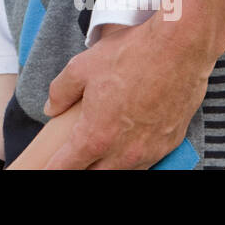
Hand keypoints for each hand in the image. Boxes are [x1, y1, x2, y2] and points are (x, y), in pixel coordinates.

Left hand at [40, 13, 212, 168]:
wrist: (178, 49)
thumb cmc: (131, 55)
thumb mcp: (80, 67)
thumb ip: (60, 91)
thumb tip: (52, 107)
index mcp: (96, 136)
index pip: (67, 166)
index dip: (53, 168)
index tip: (46, 168)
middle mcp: (123, 151)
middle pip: (94, 175)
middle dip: (80, 169)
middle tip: (72, 159)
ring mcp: (149, 150)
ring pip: (121, 172)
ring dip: (106, 166)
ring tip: (97, 154)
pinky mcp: (169, 143)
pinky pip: (146, 163)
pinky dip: (132, 160)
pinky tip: (126, 148)